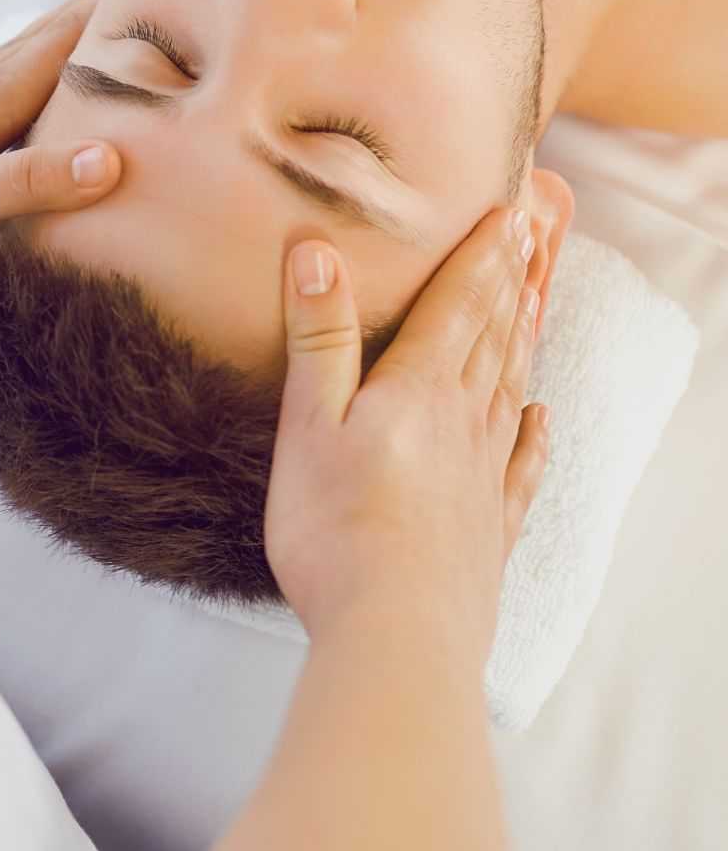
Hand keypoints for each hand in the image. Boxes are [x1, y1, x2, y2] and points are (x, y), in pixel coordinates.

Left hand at [0, 0, 120, 269]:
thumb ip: (34, 180)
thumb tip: (111, 158)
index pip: (75, 34)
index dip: (126, 5)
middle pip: (59, 27)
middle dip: (110, 1)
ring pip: (35, 48)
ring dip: (80, 25)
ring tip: (118, 13)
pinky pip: (14, 77)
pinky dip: (47, 61)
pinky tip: (47, 76)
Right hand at [264, 207, 549, 666]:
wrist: (395, 637)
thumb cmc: (337, 529)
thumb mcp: (310, 423)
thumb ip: (319, 336)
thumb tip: (319, 250)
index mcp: (420, 390)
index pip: (459, 305)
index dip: (482, 256)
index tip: (508, 213)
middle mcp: (464, 422)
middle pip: (493, 338)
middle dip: (509, 283)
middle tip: (532, 239)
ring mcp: (483, 476)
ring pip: (510, 389)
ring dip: (523, 341)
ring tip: (536, 305)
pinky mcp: (487, 527)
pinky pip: (521, 467)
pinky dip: (533, 436)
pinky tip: (541, 419)